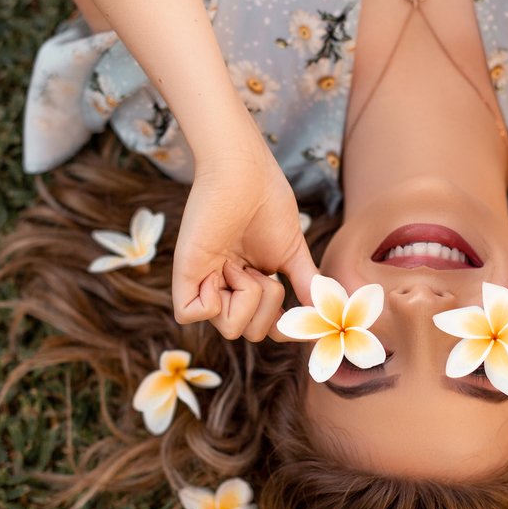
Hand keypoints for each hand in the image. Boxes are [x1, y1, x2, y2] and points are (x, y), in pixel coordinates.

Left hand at [172, 133, 317, 340]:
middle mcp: (225, 288)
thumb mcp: (294, 254)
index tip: (294, 308)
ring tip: (239, 262)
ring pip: (229, 330)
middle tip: (259, 269)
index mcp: (248, 285)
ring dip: (247, 297)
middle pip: (251, 334)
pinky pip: (190, 315)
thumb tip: (323, 316)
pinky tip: (219, 268)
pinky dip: (212, 300)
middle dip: (267, 307)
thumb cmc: (268, 205)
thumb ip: (308, 286)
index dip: (280, 327)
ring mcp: (204, 283)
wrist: (247, 174)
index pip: (262, 329)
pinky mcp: (185, 274)